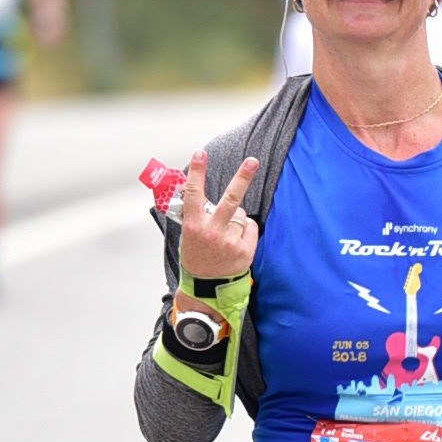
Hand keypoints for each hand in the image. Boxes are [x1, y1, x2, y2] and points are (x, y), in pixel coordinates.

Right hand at [178, 150, 259, 284]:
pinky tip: (236, 243)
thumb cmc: (197, 256)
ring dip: (236, 219)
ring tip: (226, 235)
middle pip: (231, 199)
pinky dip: (245, 231)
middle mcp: (212, 232)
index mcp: (194, 226)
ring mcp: (229, 242)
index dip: (196, 171)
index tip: (199, 154)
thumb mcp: (188, 235)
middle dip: (242, 177)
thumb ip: (197, 215)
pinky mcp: (244, 251)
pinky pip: (250, 227)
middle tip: (252, 161)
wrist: (205, 288)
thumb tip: (200, 193)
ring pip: (241, 214)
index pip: (193, 193)